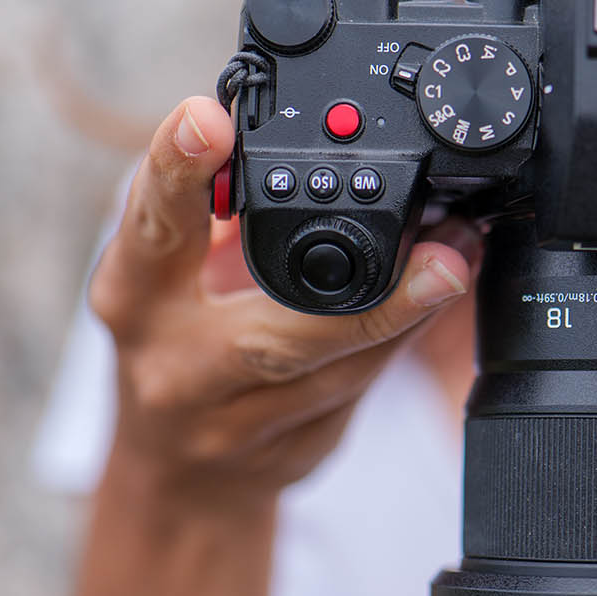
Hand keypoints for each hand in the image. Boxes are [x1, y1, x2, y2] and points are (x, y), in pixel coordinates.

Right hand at [89, 96, 478, 511]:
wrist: (177, 477)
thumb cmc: (174, 341)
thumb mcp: (167, 268)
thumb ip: (218, 209)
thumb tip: (307, 136)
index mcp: (134, 295)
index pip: (154, 223)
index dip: (178, 169)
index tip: (210, 118)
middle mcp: (181, 364)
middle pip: (280, 333)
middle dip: (373, 297)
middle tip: (443, 253)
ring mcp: (239, 422)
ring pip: (343, 366)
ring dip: (415, 310)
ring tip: (462, 251)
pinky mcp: (296, 451)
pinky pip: (363, 388)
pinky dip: (406, 336)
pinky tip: (440, 296)